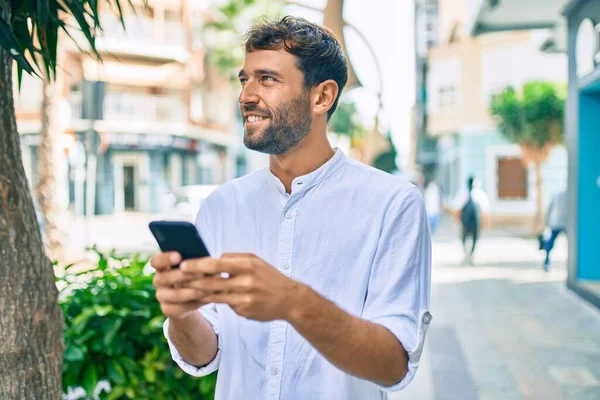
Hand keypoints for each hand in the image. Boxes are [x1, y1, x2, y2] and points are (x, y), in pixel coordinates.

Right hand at [150, 252, 208, 319]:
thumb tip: (209, 260)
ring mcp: (161, 296)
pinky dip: (194, 303)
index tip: (178, 256)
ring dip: (192, 291)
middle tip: (201, 273)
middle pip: (165, 278)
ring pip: (175, 294)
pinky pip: (179, 308)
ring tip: (208, 289)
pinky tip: (206, 298)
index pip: (156, 261)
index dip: (165, 258)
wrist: (194, 297)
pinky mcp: (167, 309)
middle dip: (184, 275)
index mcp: (162, 265)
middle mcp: (158, 280)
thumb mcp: (197, 266)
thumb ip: (198, 262)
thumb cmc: (197, 274)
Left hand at [180, 253, 304, 321]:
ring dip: (196, 293)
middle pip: (211, 282)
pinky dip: (213, 300)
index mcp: (247, 265)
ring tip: (182, 289)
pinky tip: (201, 298)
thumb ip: (233, 258)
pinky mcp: (243, 311)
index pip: (217, 264)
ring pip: (213, 296)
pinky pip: (224, 304)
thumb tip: (211, 258)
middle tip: (175, 279)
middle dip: (191, 281)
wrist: (289, 299)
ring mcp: (244, 299)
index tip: (182, 265)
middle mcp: (245, 282)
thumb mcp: (255, 261)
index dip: (198, 265)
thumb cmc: (268, 276)